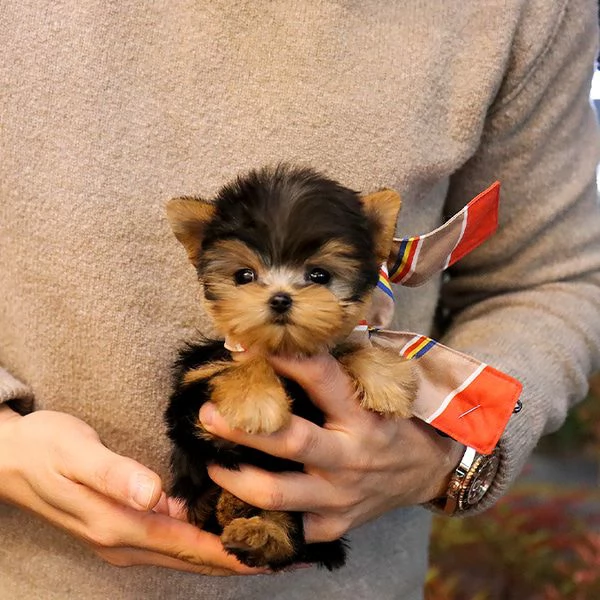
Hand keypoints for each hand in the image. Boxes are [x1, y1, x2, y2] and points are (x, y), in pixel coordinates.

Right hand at [0, 406, 264, 574]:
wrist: (11, 457)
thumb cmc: (46, 448)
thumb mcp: (78, 453)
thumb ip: (116, 474)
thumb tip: (153, 494)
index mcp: (118, 525)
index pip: (186, 546)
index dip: (228, 552)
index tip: (267, 554)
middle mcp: (122, 541)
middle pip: (189, 557)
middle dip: (233, 558)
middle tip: (277, 554)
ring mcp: (120, 538)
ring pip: (181, 552)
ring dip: (218, 551)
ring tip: (258, 543)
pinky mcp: (120, 525)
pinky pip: (168, 540)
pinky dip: (197, 539)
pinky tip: (217, 526)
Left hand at [199, 354, 463, 542]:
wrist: (426, 472)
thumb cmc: (394, 423)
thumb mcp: (378, 392)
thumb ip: (339, 371)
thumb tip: (289, 344)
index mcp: (362, 416)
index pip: (321, 378)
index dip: (286, 359)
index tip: (250, 347)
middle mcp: (350, 457)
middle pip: (288, 442)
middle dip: (242, 428)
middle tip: (208, 414)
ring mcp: (341, 496)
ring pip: (277, 493)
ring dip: (236, 478)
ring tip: (212, 463)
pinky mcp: (334, 526)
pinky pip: (287, 526)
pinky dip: (258, 516)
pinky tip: (237, 502)